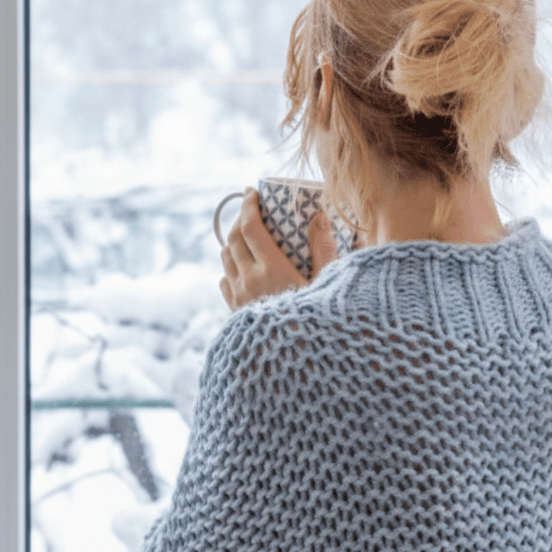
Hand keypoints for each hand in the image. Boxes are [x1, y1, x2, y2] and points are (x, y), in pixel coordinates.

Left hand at [218, 188, 337, 309]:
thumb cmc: (317, 319)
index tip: (251, 191)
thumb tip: (319, 216)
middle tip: (252, 209)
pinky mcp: (234, 311)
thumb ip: (324, 250)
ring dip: (234, 242)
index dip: (248, 206)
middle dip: (240, 218)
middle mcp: (249, 281)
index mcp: (272, 270)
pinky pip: (225, 281)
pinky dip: (231, 268)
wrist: (298, 360)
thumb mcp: (327, 283)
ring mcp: (239, 297)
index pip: (250, 227)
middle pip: (233, 238)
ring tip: (248, 237)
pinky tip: (245, 268)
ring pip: (226, 257)